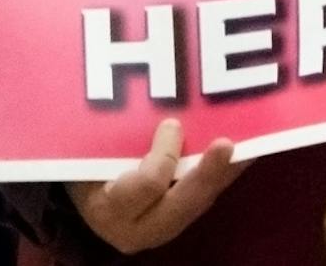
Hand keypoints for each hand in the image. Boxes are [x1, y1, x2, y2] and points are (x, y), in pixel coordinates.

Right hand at [66, 118, 246, 253]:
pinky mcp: (173, 224)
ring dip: (223, 174)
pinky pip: (201, 201)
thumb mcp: (83, 152)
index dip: (164, 155)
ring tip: (249, 144)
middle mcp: (134, 230)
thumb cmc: (76, 163)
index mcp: (107, 209)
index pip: (146, 185)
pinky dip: (220, 176)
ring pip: (198, 205)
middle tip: (227, 143)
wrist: (76, 196)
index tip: (172, 123)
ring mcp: (157, 232)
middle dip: (207, 173)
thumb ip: (107, 134)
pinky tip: (241, 153)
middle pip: (180, 203)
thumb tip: (140, 94)